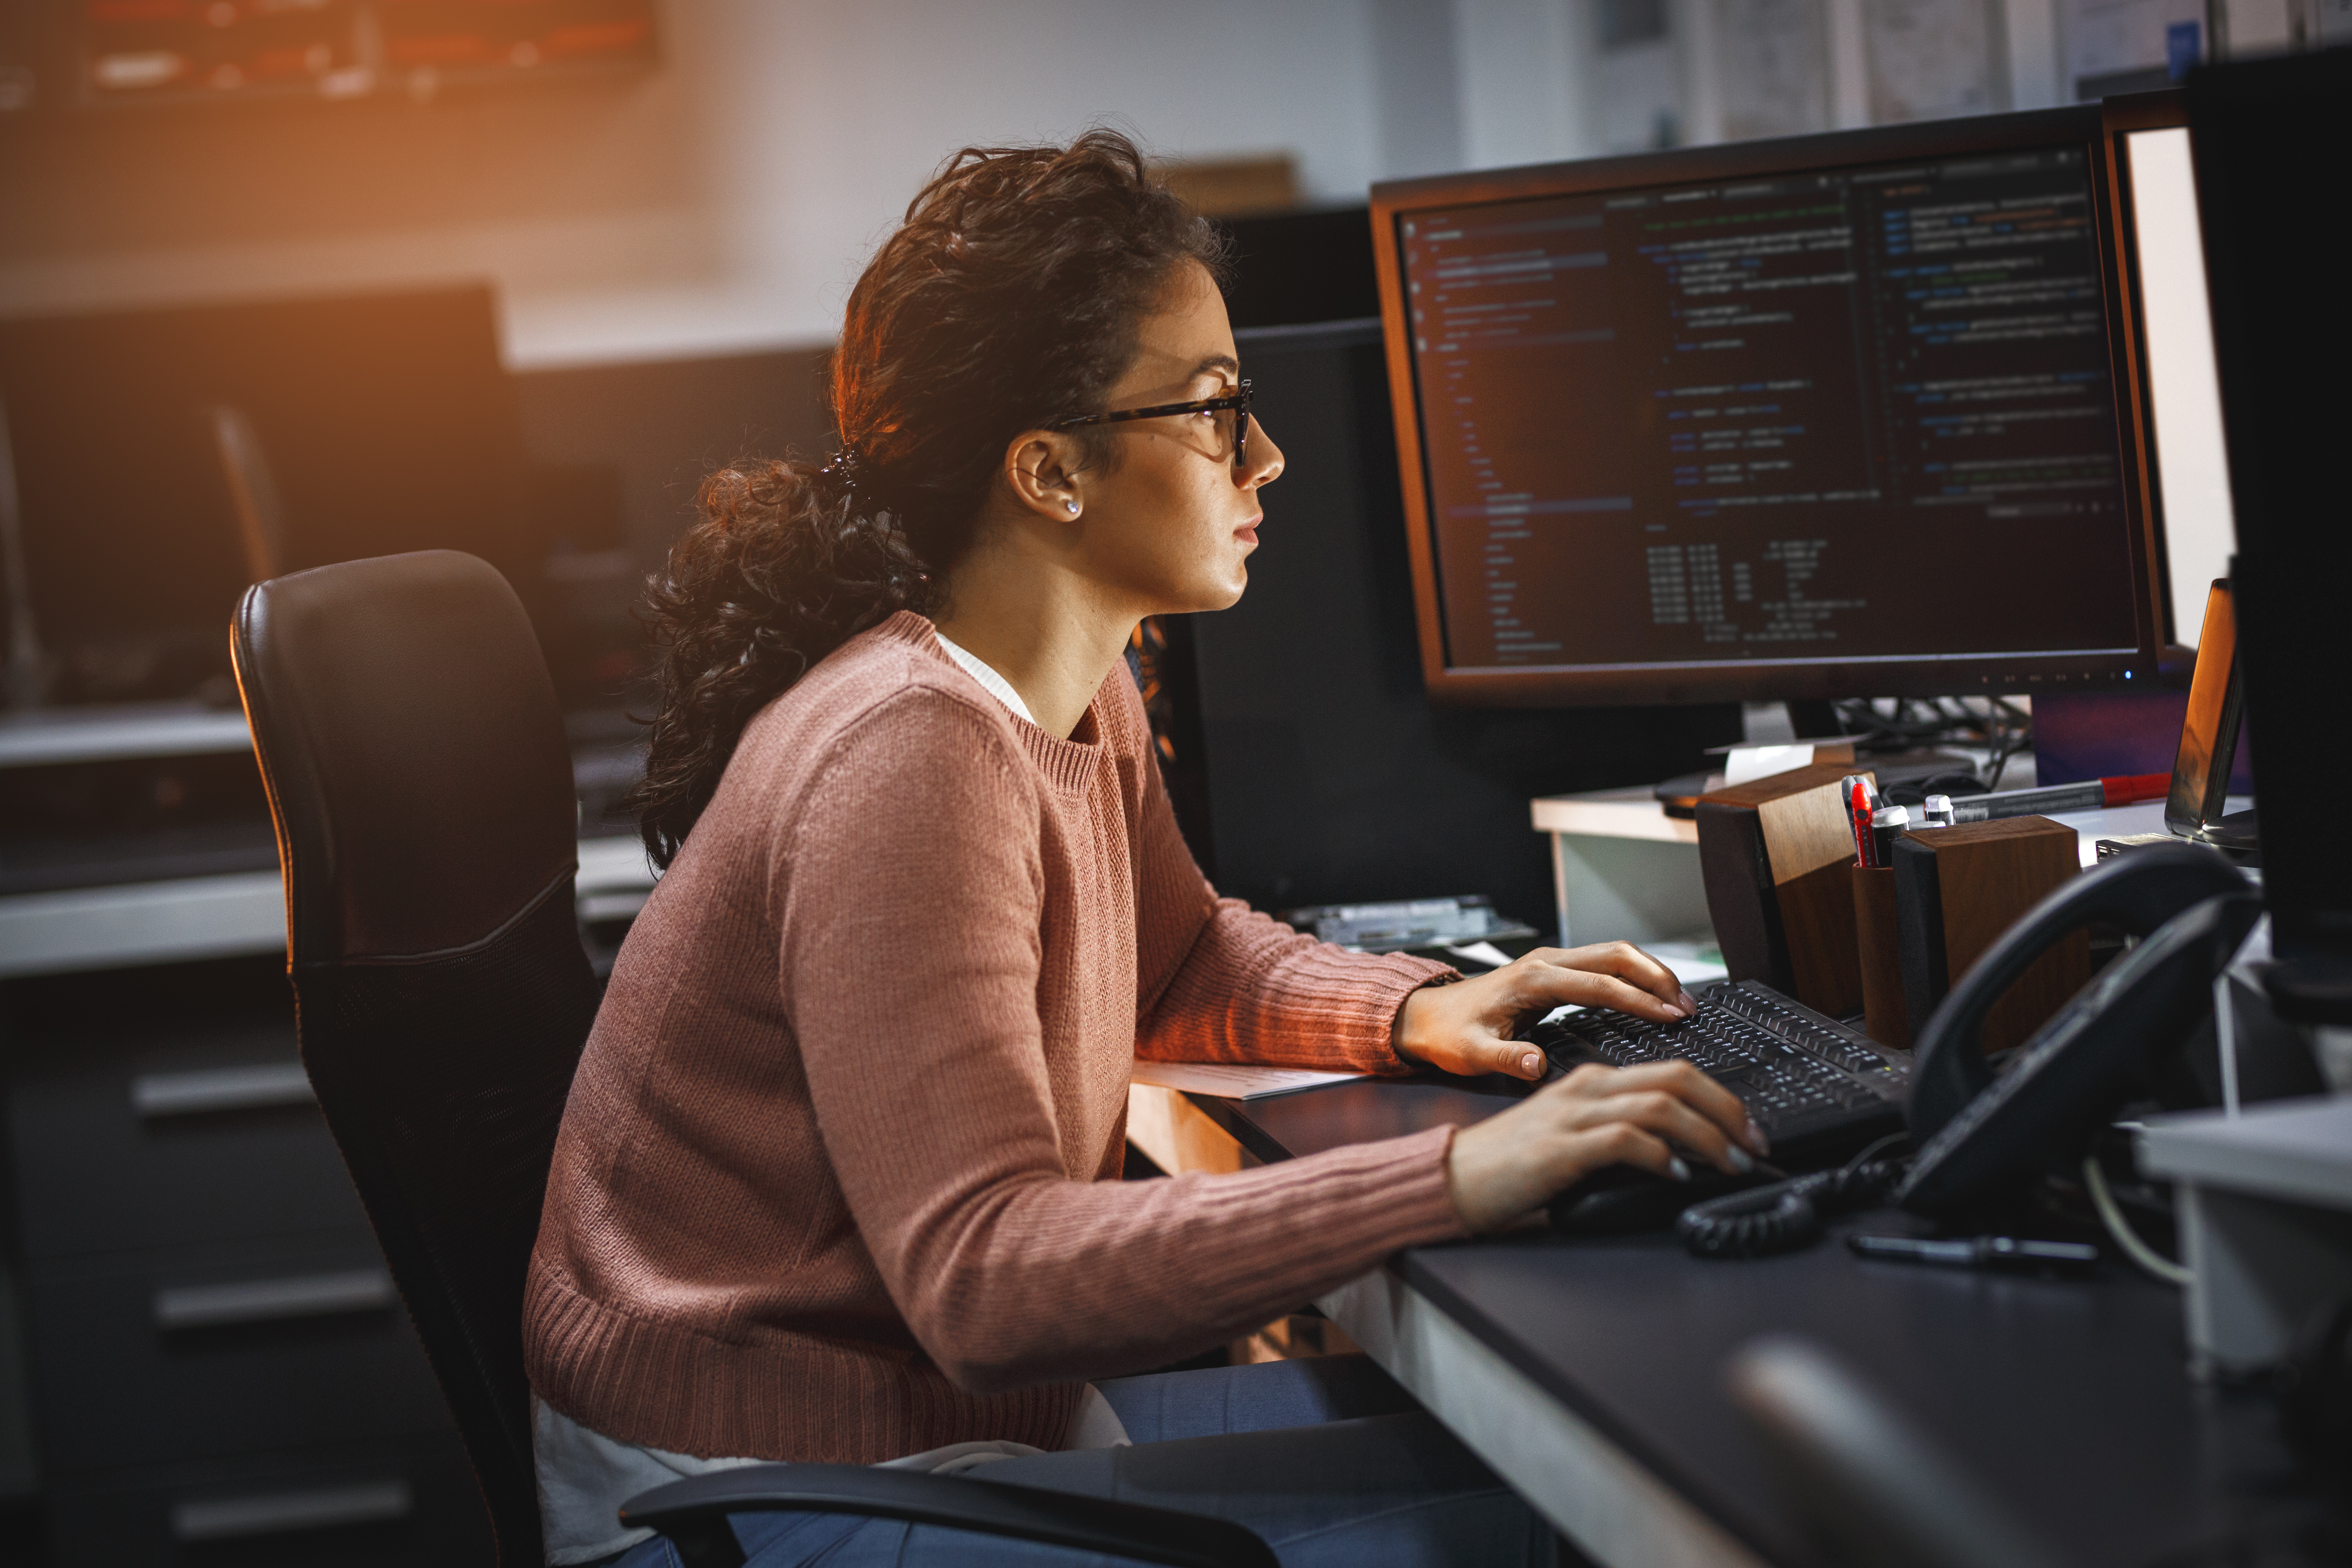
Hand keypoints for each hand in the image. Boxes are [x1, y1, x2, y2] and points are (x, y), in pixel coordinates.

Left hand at [1392, 941, 1698, 1082]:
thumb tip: (1536, 1065)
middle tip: (1689, 1006)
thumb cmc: (1449, 1035)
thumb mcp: (1471, 1053)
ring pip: (1614, 955)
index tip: (1672, 1015)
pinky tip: (1651, 997)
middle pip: (1616, 956)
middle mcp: (1546, 964)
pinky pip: (1604, 965)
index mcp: (1533, 980)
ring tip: (1681, 1001)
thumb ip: (1505, 1059)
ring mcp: (1551, 964)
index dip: (1640, 1000)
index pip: (1600, 985)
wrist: (1426, 1017)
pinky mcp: (1554, 972)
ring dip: (1650, 973)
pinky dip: (1633, 977)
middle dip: (1657, 977)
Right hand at [1444, 1060, 1768, 1232]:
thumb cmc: (1512, 1167)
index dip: (1720, 1098)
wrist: (1453, 1178)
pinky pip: (1627, 1139)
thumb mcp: (1574, 1138)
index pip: (1671, 1072)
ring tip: (1729, 1162)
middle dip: (1728, 1110)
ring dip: (1708, 1135)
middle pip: (1677, 1077)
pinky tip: (1676, 1175)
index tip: (1745, 1131)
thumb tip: (1680, 1154)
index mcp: (1592, 1081)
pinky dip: (1662, 1155)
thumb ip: (1618, 1133)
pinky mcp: (1563, 1146)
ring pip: (1662, 1105)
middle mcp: (1588, 1088)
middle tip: (1754, 1144)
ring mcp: (1574, 1115)